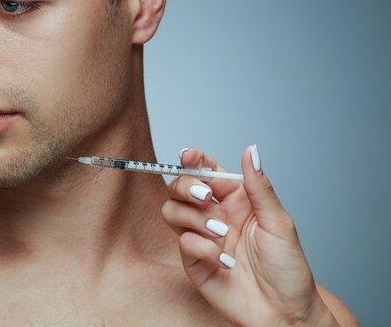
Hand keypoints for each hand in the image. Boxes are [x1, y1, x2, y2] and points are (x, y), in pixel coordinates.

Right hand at [161, 146, 338, 326]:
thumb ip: (259, 186)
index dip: (193, 160)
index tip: (189, 156)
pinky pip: (183, 243)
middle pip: (180, 187)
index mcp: (236, 200)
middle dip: (186, 187)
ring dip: (193, 218)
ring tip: (220, 232)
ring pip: (172, 211)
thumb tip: (251, 151)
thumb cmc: (288, 270)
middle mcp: (215, 215)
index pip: (206, 171)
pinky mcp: (194, 261)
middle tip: (205, 197)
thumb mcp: (279, 223)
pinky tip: (225, 262)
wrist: (284, 313)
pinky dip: (203, 249)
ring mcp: (202, 237)